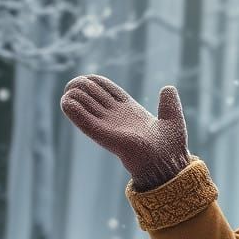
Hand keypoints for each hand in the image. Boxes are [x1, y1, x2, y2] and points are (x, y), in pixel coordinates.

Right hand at [60, 74, 190, 190]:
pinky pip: (83, 120)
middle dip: (81, 85)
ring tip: (69, 91)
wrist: (167, 161)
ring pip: (84, 105)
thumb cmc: (171, 145)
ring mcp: (107, 124)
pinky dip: (73, 110)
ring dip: (73, 95)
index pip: (106, 90)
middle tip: (76, 84)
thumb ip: (169, 102)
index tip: (88, 78)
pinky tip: (66, 101)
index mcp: (128, 109)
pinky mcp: (102, 134)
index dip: (95, 81)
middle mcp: (115, 116)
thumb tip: (167, 88)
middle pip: (91, 94)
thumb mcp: (172, 117)